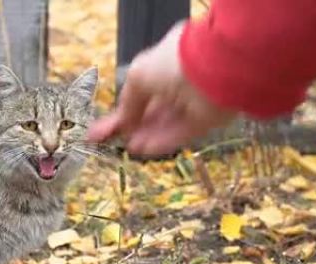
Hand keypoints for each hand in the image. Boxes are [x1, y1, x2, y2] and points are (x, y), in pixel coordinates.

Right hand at [87, 22, 236, 154]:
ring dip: (145, 136)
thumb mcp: (138, 76)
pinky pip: (179, 133)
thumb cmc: (172, 62)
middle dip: (131, 125)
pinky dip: (161, 141)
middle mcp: (179, 82)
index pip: (140, 90)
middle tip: (108, 140)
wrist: (212, 68)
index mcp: (164, 64)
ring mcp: (193, 102)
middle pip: (150, 110)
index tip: (103, 126)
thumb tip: (122, 120)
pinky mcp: (205, 120)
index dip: (122, 108)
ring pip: (163, 124)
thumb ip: (128, 100)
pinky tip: (144, 148)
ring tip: (129, 147)